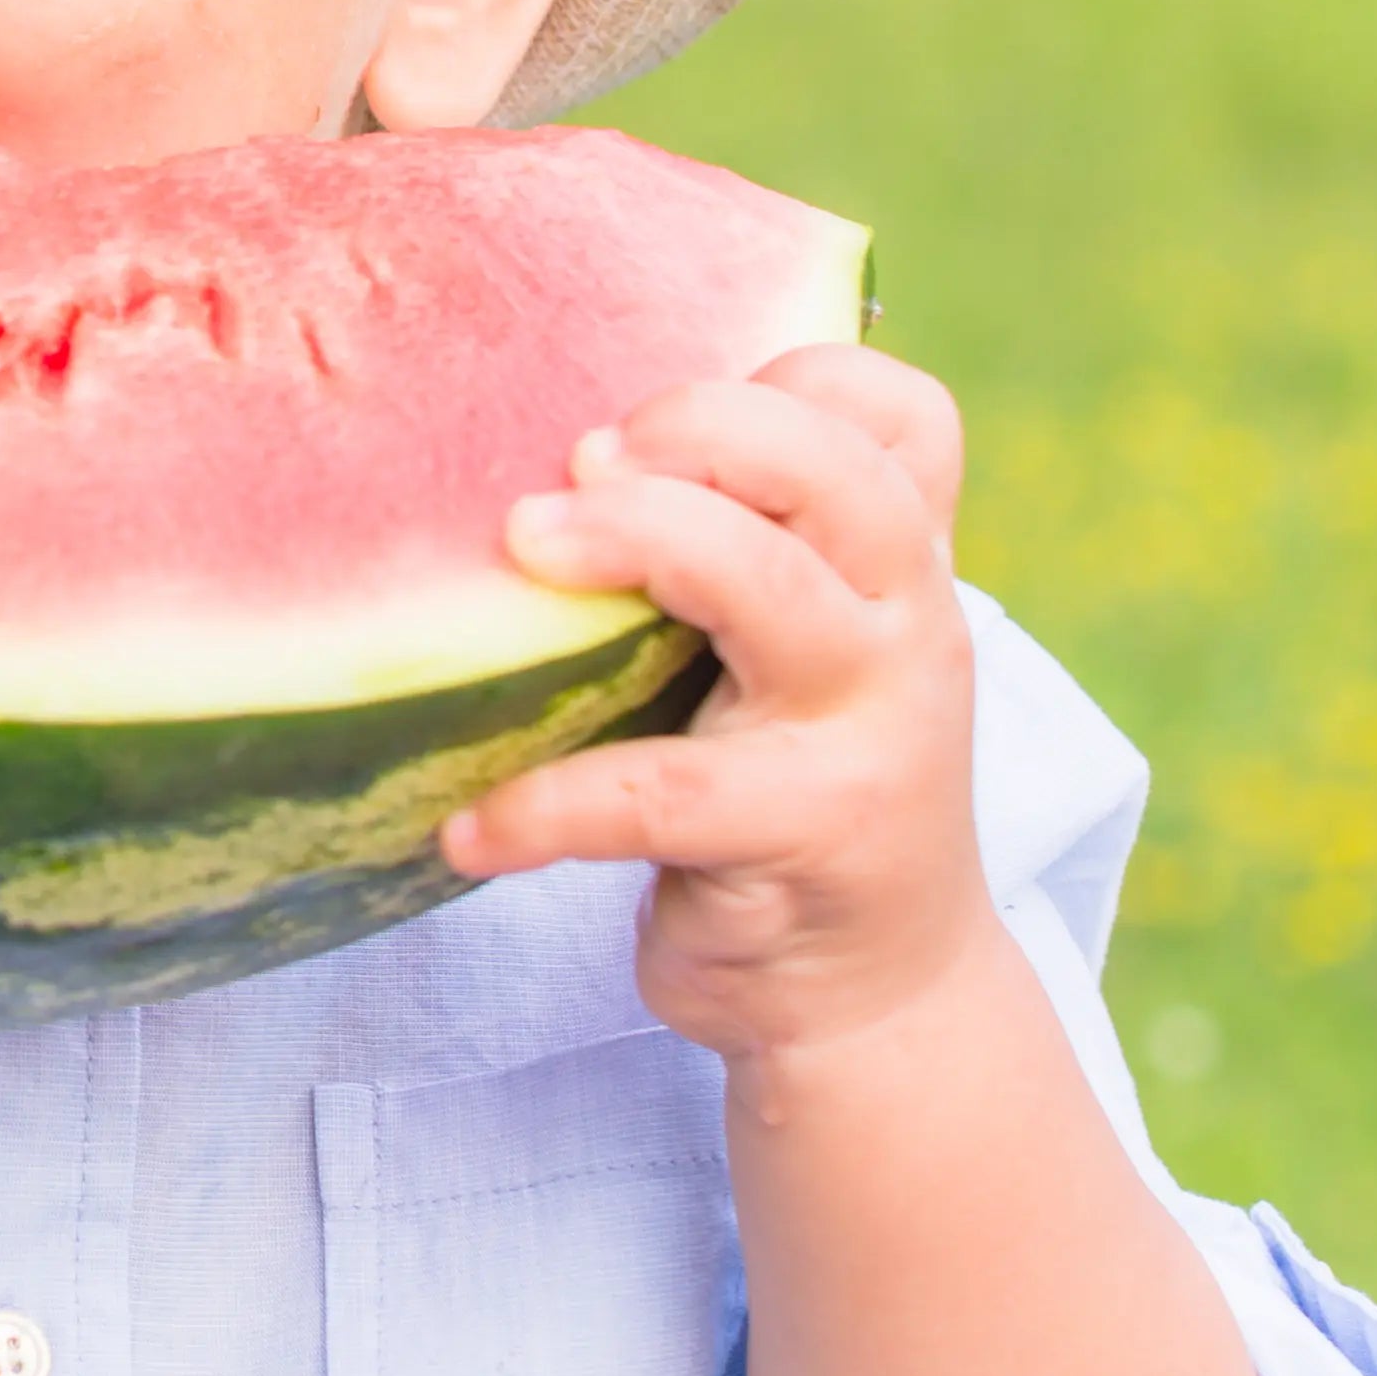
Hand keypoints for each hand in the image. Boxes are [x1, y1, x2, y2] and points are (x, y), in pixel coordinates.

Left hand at [442, 344, 993, 1067]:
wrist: (876, 993)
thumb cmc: (786, 783)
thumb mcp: (787, 654)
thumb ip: (729, 549)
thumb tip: (548, 445)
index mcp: (899, 564)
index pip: (898, 418)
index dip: (784, 382)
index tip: (648, 419)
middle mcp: (906, 626)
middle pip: (836, 472)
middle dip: (693, 437)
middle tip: (570, 471)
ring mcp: (871, 730)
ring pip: (765, 586)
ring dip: (632, 543)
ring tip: (519, 545)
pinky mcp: (808, 836)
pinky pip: (657, 793)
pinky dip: (546, 805)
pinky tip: (469, 827)